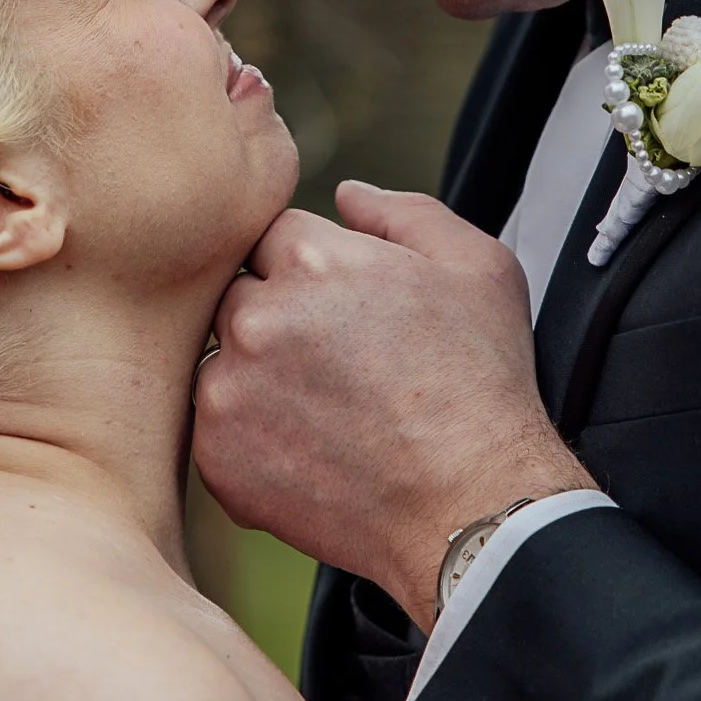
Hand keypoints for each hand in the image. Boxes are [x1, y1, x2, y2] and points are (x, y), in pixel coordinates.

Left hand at [193, 181, 593, 631]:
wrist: (474, 507)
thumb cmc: (483, 386)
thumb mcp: (477, 267)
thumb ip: (404, 212)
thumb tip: (345, 193)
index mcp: (310, 258)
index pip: (273, 235)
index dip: (313, 270)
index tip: (347, 309)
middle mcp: (256, 318)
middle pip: (238, 293)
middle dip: (278, 318)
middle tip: (338, 364)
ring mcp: (228, 391)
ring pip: (223, 361)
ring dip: (259, 376)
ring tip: (328, 412)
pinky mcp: (216, 457)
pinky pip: (216, 427)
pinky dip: (252, 437)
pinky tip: (313, 450)